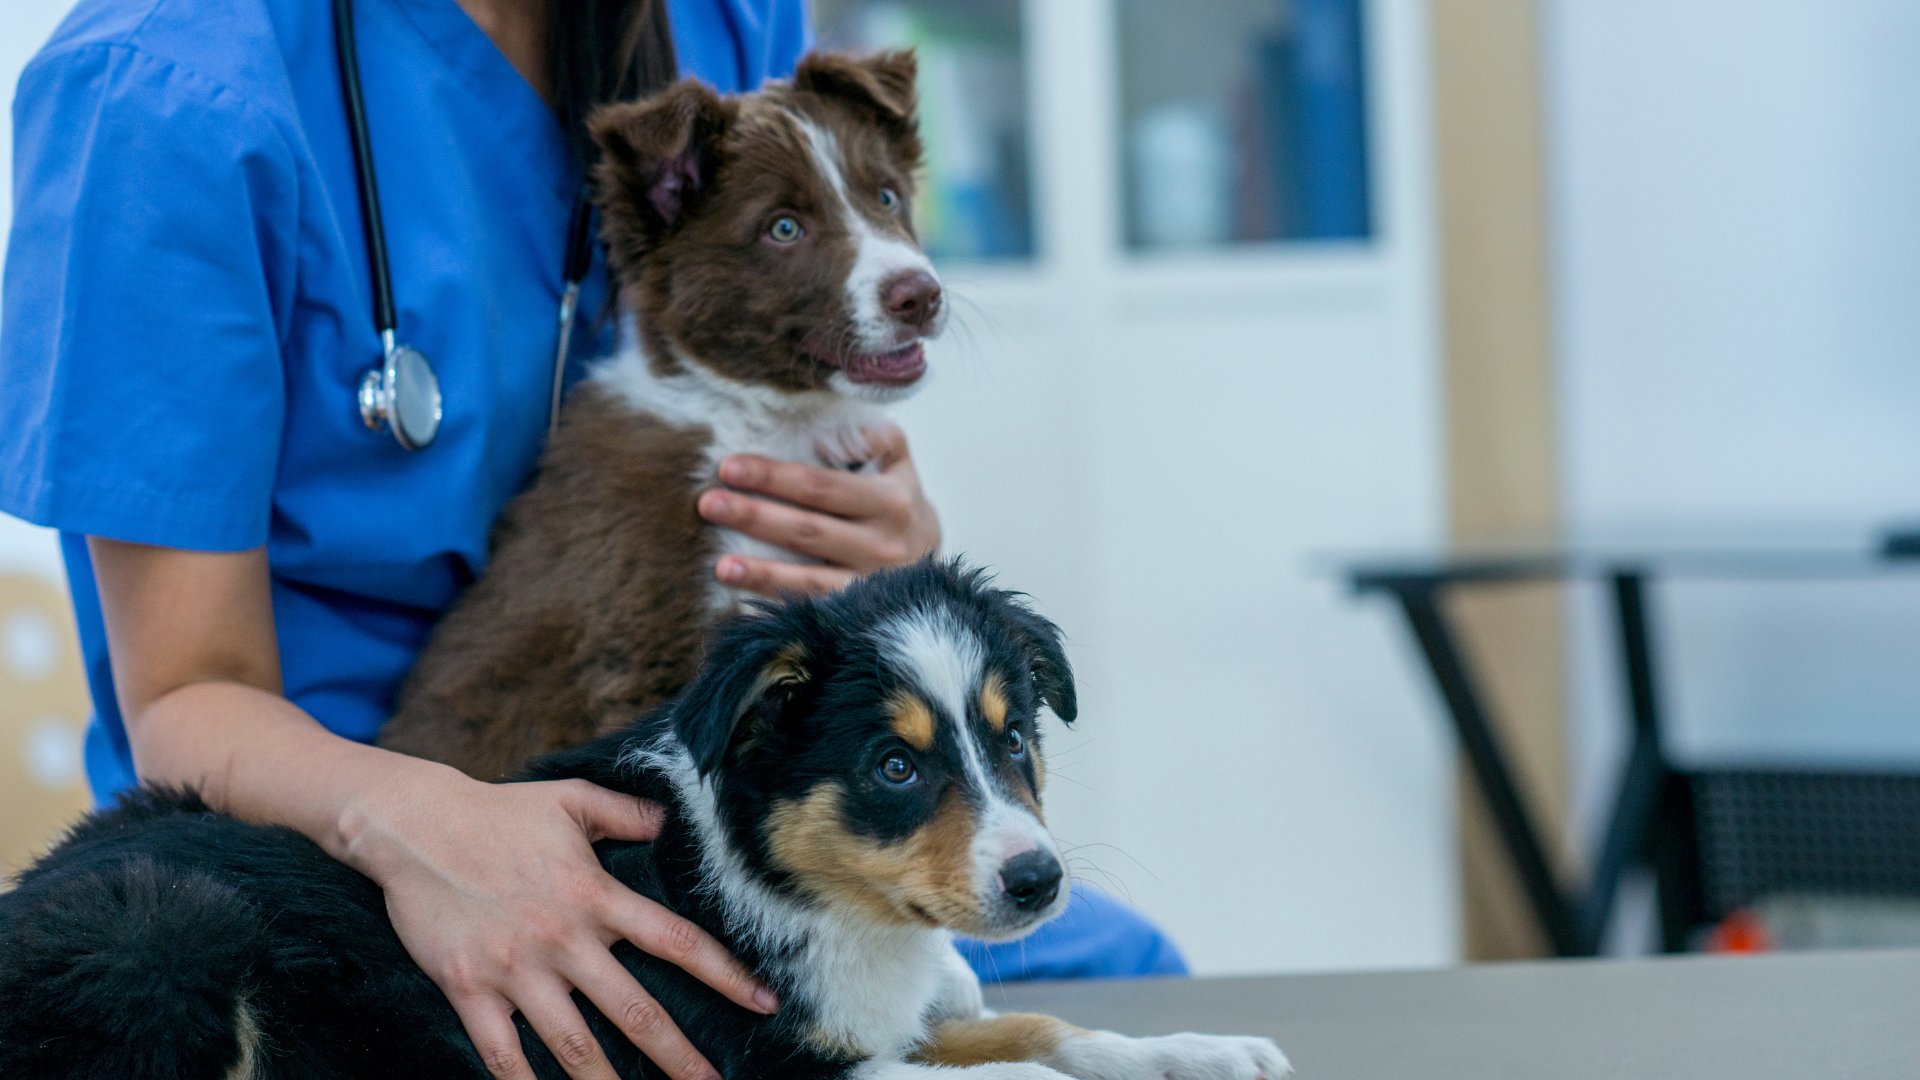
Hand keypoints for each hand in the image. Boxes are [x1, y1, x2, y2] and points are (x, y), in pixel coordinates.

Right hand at [344, 771, 775, 1079]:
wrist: (415, 826)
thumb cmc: (498, 811)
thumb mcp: (571, 799)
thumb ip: (625, 813)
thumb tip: (669, 820)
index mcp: (596, 895)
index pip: (676, 941)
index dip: (725, 974)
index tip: (765, 1003)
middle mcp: (565, 939)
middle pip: (634, 1010)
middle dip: (678, 1056)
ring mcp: (518, 970)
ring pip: (574, 1044)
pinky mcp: (470, 990)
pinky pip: (503, 1054)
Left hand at [697, 424, 940, 596]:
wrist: (928, 557)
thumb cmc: (895, 500)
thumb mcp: (896, 460)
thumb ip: (868, 436)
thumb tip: (823, 425)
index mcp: (890, 500)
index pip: (822, 486)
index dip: (774, 477)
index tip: (729, 467)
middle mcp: (884, 543)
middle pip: (809, 530)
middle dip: (756, 516)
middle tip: (709, 504)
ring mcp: (872, 583)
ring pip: (810, 577)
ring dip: (761, 571)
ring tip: (721, 565)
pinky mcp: (858, 611)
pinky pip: (812, 605)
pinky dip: (776, 600)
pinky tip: (744, 594)